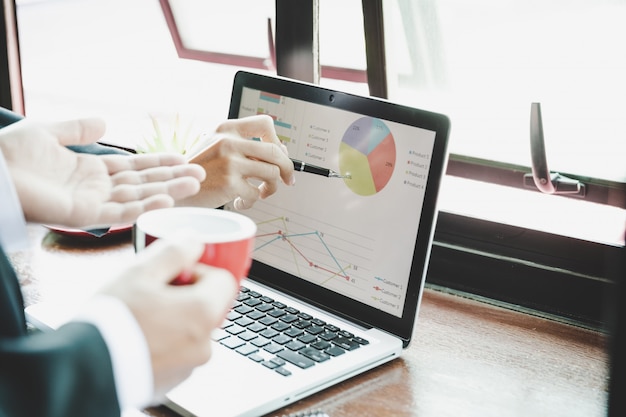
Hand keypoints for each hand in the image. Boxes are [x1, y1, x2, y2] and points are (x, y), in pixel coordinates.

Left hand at [0, 118, 205, 227]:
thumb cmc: (9, 155)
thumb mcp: (47, 132)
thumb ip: (77, 128)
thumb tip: (104, 122)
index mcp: (89, 171)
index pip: (133, 168)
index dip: (158, 163)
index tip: (182, 159)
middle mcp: (95, 190)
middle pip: (142, 184)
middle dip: (172, 178)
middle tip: (200, 174)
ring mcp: (91, 204)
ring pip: (138, 198)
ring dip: (167, 191)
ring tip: (194, 183)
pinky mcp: (83, 217)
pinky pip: (118, 214)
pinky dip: (143, 208)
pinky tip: (165, 200)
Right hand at [99, 237, 237, 397]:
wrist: (84, 371)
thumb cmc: (111, 322)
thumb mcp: (139, 273)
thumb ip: (173, 252)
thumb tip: (194, 239)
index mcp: (203, 313)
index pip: (224, 280)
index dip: (199, 271)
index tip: (173, 274)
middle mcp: (205, 342)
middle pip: (209, 305)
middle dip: (186, 294)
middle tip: (153, 292)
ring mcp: (190, 364)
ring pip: (194, 328)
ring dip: (176, 317)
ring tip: (142, 315)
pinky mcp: (174, 378)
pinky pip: (180, 351)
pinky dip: (167, 341)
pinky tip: (140, 337)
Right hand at [182, 115, 294, 209]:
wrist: (172, 187)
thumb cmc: (199, 170)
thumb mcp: (217, 147)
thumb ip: (245, 147)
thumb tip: (282, 152)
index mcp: (226, 128)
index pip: (265, 124)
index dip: (277, 139)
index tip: (279, 153)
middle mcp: (228, 142)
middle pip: (276, 151)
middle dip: (286, 168)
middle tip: (287, 180)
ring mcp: (229, 162)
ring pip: (271, 173)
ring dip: (271, 187)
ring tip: (260, 192)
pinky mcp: (229, 184)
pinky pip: (256, 194)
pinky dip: (251, 201)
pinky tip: (239, 201)